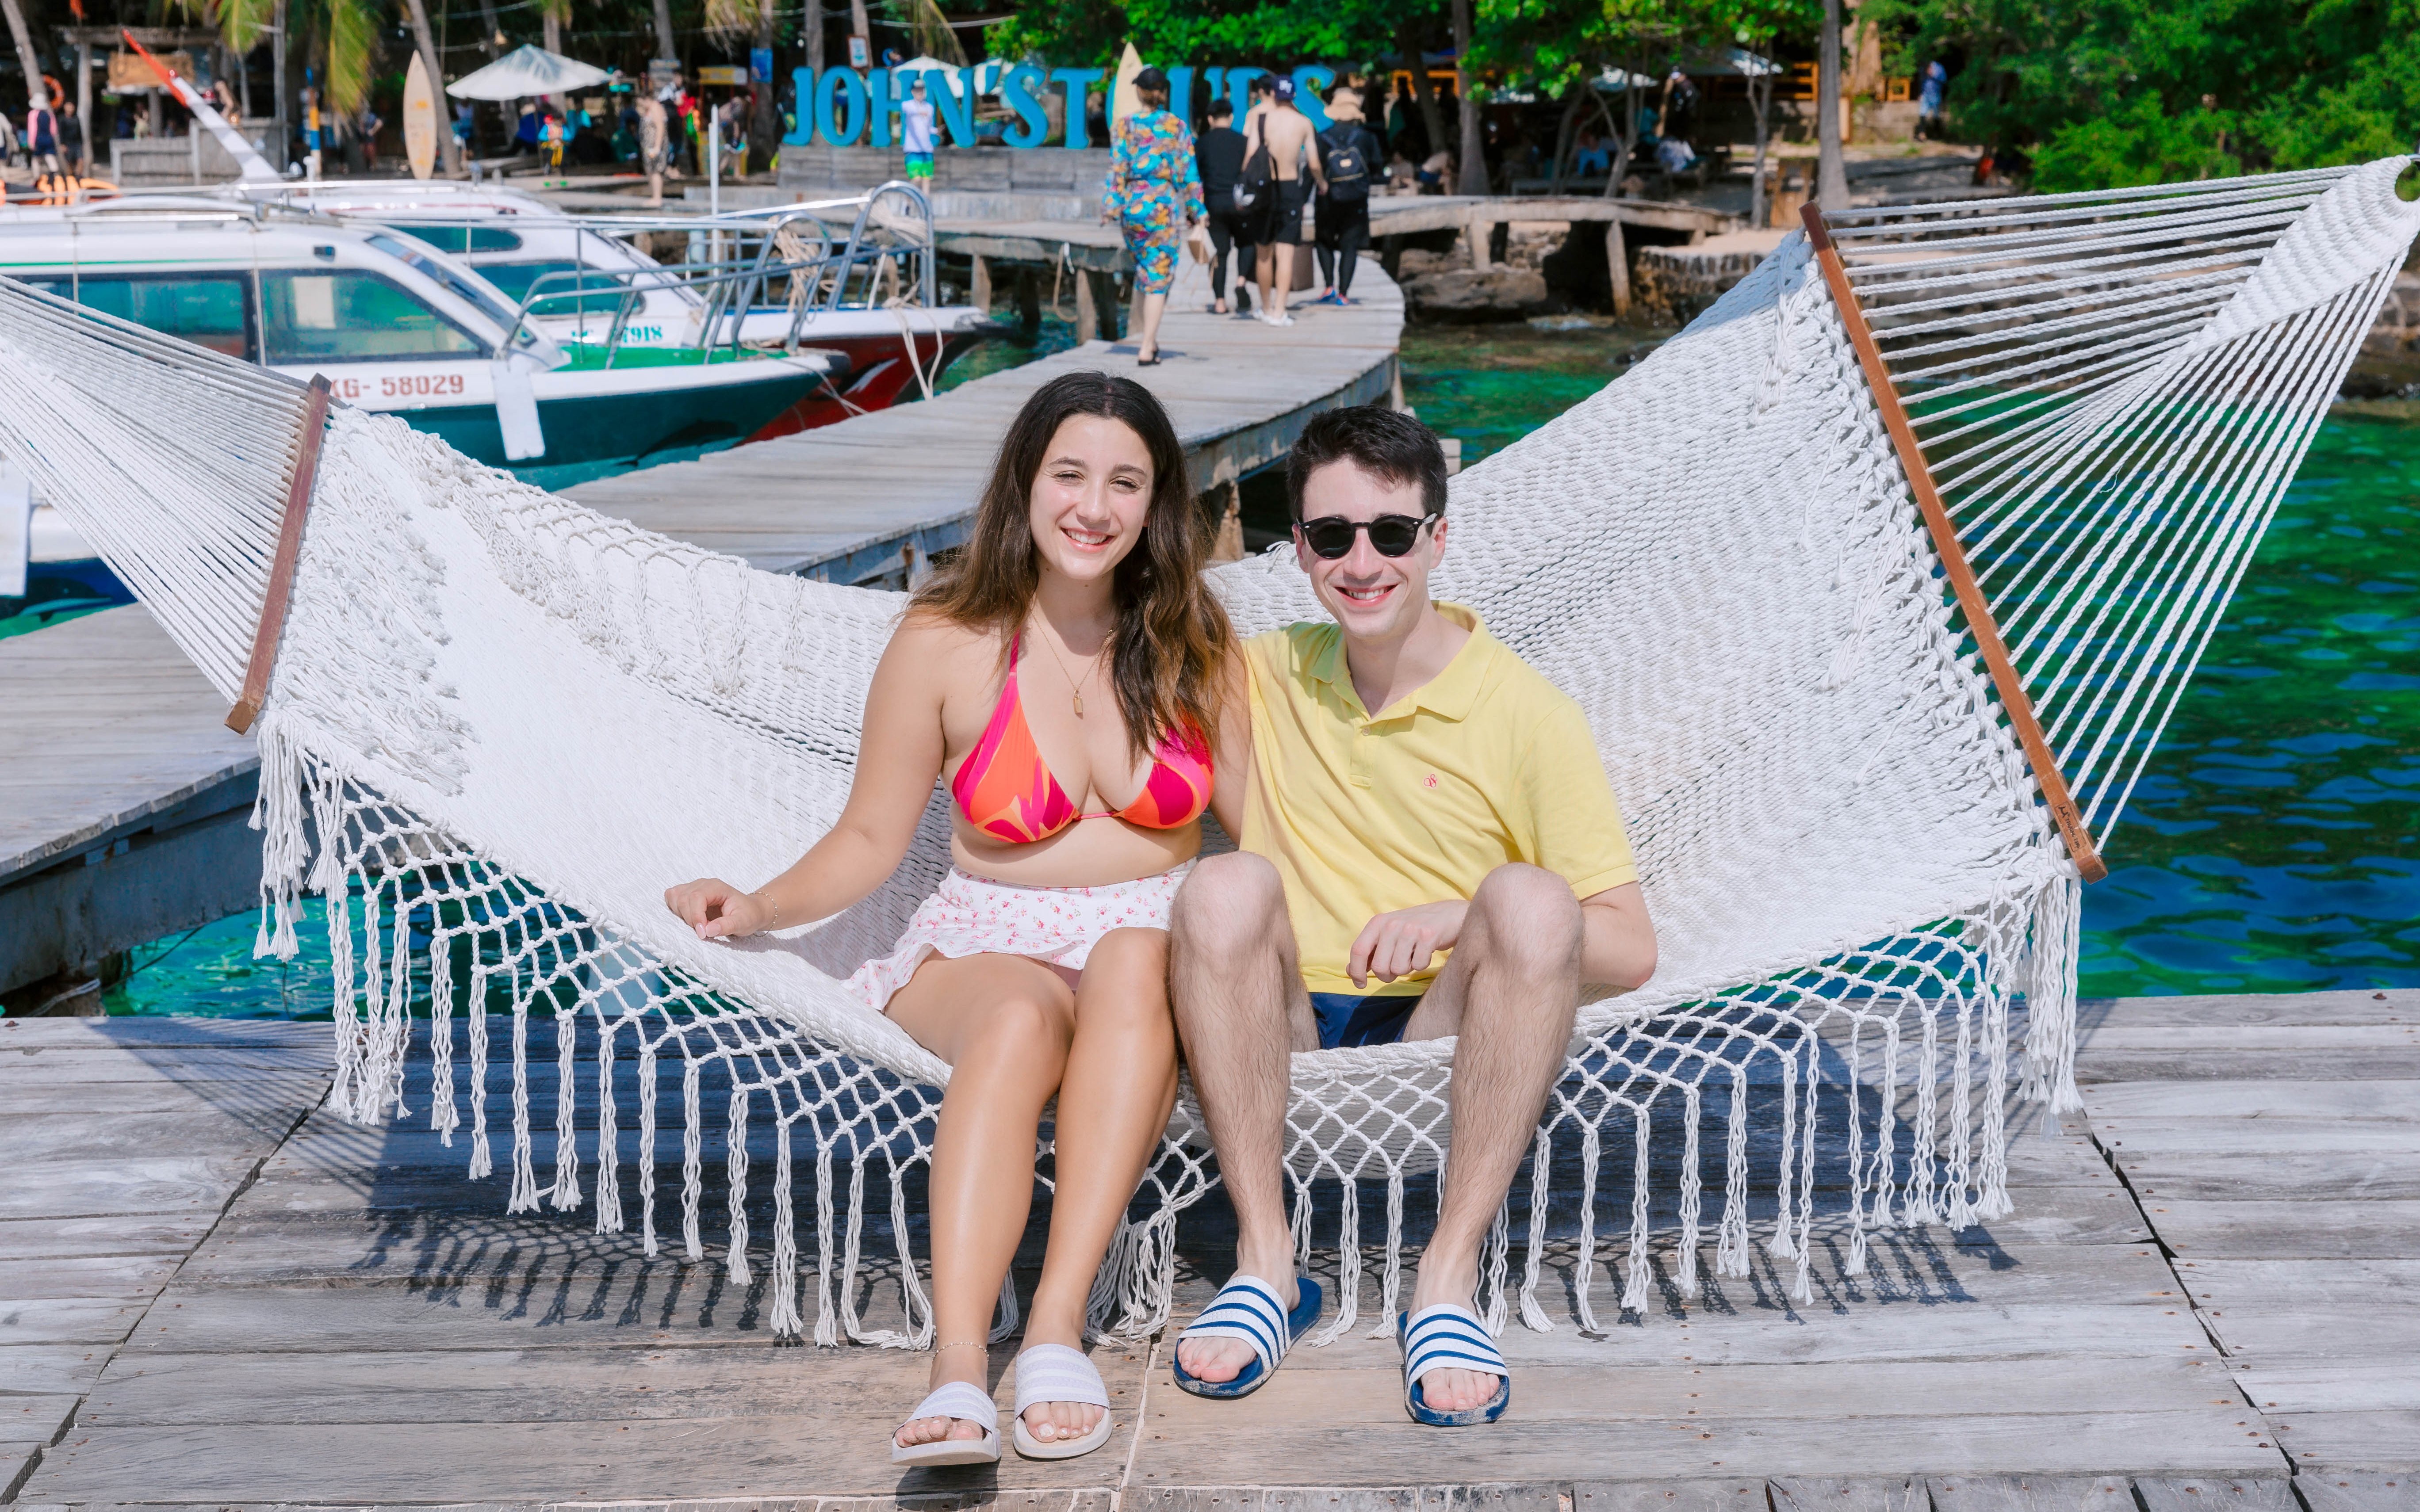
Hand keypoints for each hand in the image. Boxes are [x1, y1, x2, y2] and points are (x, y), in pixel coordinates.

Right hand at [663, 877, 770, 940]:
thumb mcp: (743, 923)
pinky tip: (689, 919)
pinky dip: (676, 910)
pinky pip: (672, 898)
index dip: (696, 916)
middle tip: (704, 931)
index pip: (696, 897)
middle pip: (682, 898)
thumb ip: (727, 926)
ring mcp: (693, 888)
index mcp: (716, 887)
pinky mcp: (688, 895)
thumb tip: (708, 930)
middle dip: (690, 919)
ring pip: (674, 897)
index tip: (703, 933)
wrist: (750, 911)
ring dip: (681, 915)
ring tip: (698, 924)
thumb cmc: (747, 915)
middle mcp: (703, 884)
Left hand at [1347, 900, 1468, 987]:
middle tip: (1399, 966)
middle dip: (1387, 975)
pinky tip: (1425, 952)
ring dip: (1407, 969)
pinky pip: (1418, 966)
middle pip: (1379, 967)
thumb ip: (1370, 951)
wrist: (1449, 915)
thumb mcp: (1388, 934)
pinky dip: (1422, 965)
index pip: (1357, 950)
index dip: (1356, 971)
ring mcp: (1410, 929)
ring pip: (1398, 969)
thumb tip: (1350, 971)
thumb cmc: (1415, 929)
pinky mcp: (1428, 936)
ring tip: (1413, 955)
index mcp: (1378, 923)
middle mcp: (1391, 924)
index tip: (1361, 983)